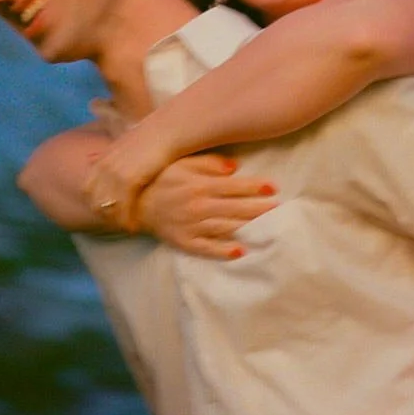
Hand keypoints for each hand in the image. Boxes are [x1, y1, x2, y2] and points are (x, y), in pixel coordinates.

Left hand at [83, 122, 176, 232]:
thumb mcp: (125, 142)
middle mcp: (105, 166)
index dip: (96, 202)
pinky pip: (122, 207)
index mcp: (103, 158)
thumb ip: (109, 154)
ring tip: (127, 228)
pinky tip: (134, 226)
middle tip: (118, 223)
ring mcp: (114, 173)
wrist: (169, 129)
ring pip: (107, 207)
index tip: (110, 211)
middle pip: (94, 200)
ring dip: (116, 221)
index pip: (87, 188)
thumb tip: (91, 158)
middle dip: (105, 214)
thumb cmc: (153, 136)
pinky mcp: (128, 179)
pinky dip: (126, 220)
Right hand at [136, 154, 276, 258]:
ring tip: (268, 227)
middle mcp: (198, 207)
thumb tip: (235, 167)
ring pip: (225, 227)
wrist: (135, 203)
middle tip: (279, 209)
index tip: (274, 187)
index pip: (233, 187)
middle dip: (258, 208)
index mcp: (199, 185)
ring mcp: (192, 226)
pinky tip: (240, 252)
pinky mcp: (184, 242)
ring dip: (247, 227)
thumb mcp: (182, 163)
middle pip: (234, 209)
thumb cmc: (162, 179)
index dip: (255, 187)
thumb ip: (208, 163)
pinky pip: (206, 248)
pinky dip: (223, 251)